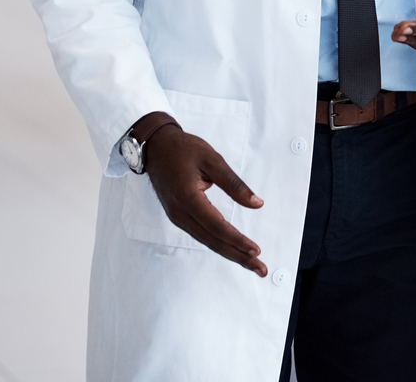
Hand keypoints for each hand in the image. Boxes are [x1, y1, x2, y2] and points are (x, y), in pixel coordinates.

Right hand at [135, 114, 266, 275]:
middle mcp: (180, 214)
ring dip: (230, 253)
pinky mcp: (179, 216)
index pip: (217, 226)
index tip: (256, 250)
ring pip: (207, 241)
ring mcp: (178, 217)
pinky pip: (201, 235)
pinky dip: (219, 244)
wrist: (155, 147)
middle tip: (260, 269)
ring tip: (251, 263)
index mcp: (188, 199)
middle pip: (213, 241)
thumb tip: (256, 204)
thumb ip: (234, 184)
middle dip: (238, 256)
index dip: (237, 240)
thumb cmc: (183, 149)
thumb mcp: (212, 160)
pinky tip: (232, 249)